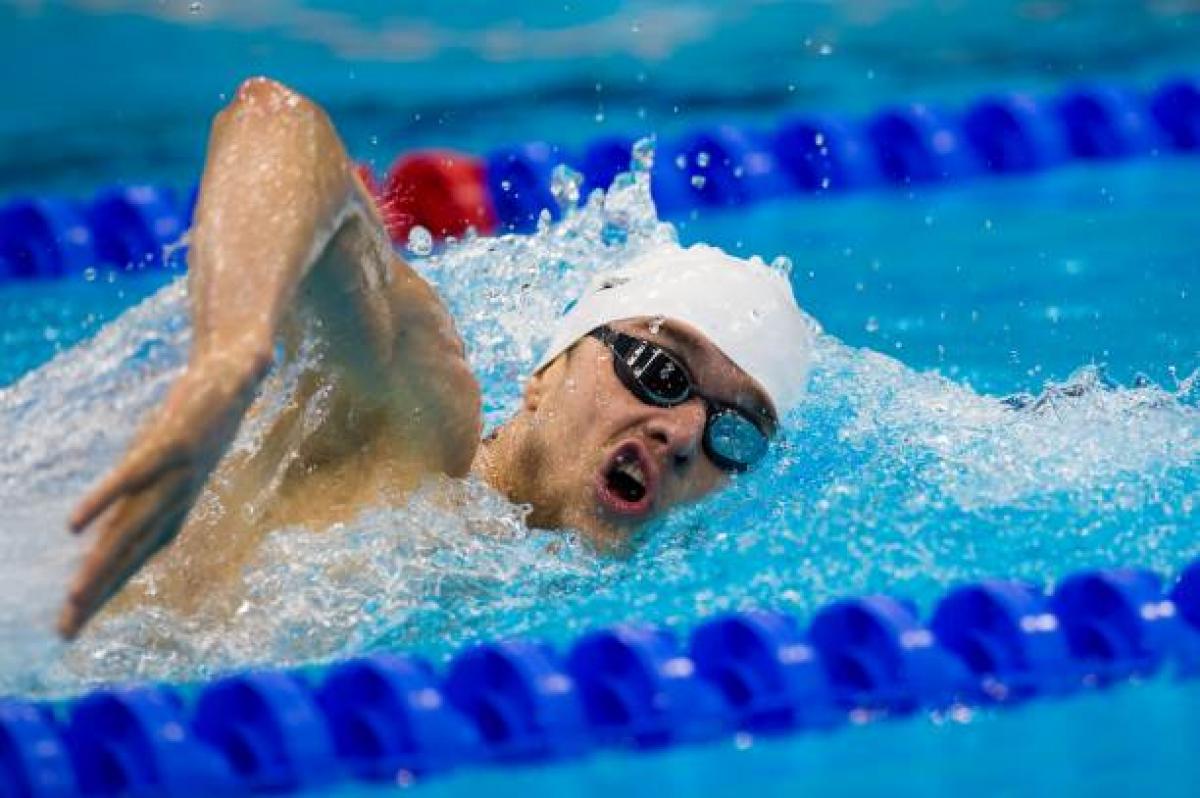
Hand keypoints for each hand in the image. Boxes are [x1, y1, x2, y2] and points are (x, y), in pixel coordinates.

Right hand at [59, 354, 266, 638]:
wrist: (237, 371)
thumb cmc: (205, 415)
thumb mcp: (176, 455)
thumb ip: (149, 482)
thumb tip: (132, 502)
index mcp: (175, 504)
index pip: (137, 556)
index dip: (109, 589)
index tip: (77, 623)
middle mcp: (176, 496)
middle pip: (130, 554)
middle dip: (100, 595)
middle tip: (66, 633)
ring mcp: (176, 471)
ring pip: (132, 526)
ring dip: (102, 563)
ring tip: (73, 598)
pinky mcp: (171, 442)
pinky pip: (132, 476)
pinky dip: (103, 501)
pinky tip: (73, 525)